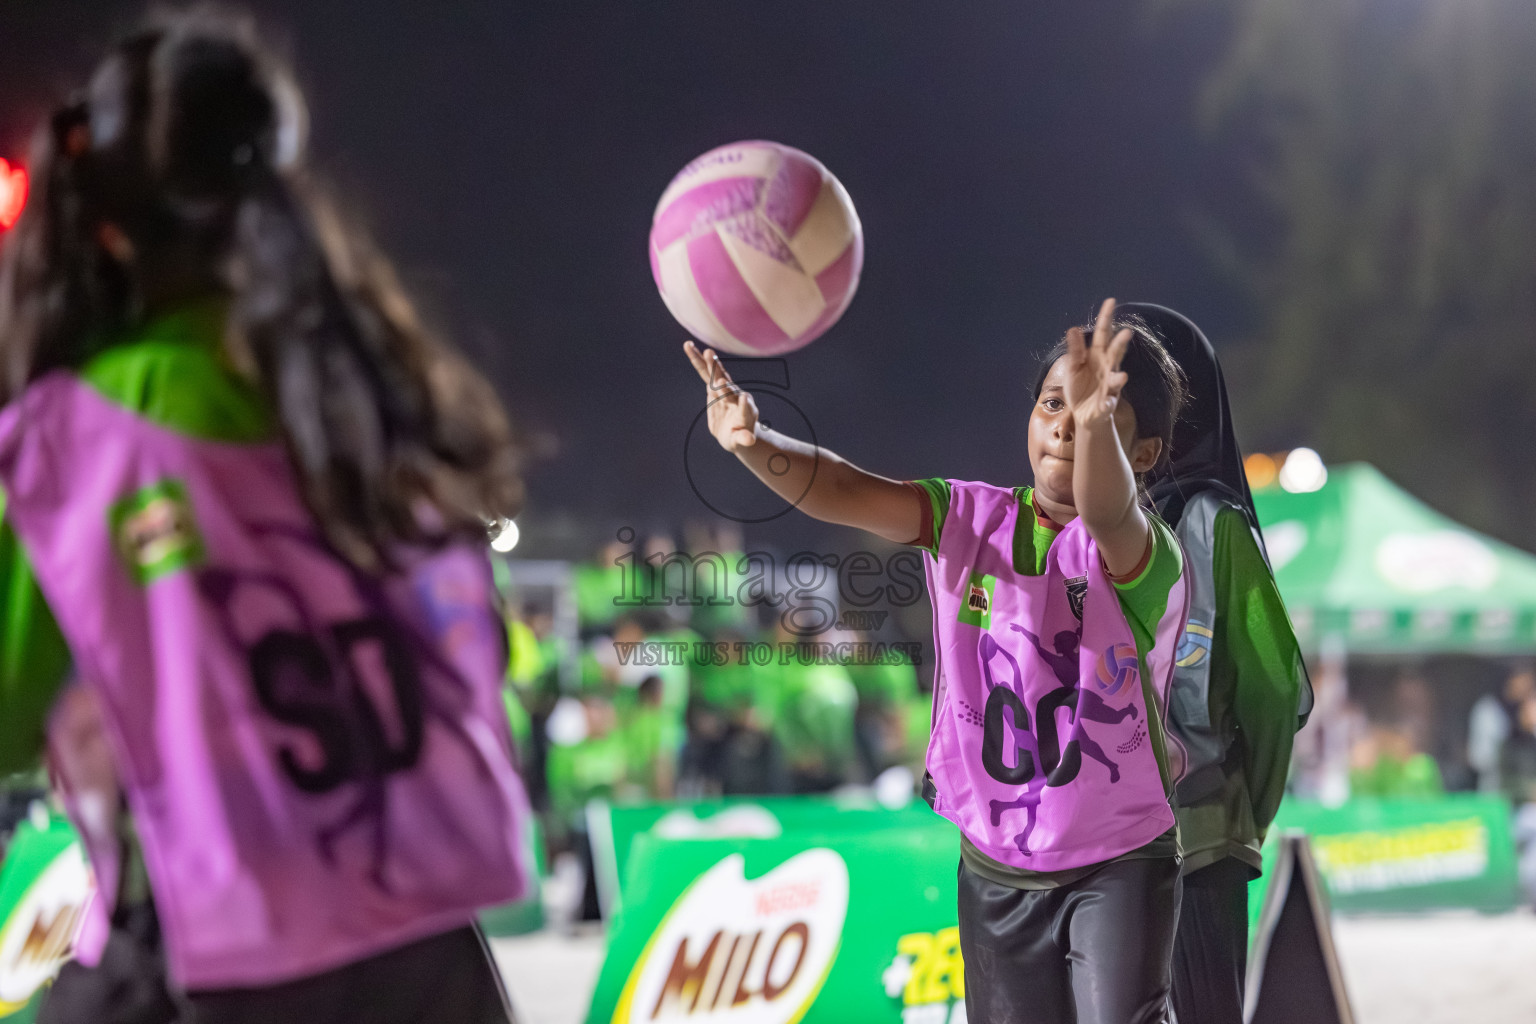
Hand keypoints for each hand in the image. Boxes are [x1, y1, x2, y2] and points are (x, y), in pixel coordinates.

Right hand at [684, 341, 758, 451]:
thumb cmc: (739, 437)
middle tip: (718, 369)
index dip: (743, 404)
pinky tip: (689, 346)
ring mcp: (725, 389)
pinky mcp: (714, 386)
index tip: (744, 399)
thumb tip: (749, 440)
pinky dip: (698, 360)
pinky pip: (705, 372)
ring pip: (716, 375)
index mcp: (745, 410)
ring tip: (706, 352)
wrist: (735, 429)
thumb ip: (744, 438)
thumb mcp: (741, 440)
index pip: (744, 407)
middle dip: (723, 377)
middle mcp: (736, 396)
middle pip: (729, 386)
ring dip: (711, 364)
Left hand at [1062, 298, 1132, 428]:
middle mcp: (1106, 367)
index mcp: (1096, 355)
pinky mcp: (1108, 402)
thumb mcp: (1073, 367)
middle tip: (1126, 333)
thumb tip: (1072, 329)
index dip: (1106, 318)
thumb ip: (1075, 350)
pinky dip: (1107, 403)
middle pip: (1114, 353)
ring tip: (1122, 376)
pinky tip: (1105, 404)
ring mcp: (1109, 385)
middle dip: (1120, 344)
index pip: (1102, 334)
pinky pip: (1108, 403)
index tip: (1111, 301)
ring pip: (1116, 379)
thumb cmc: (1080, 388)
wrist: (1084, 413)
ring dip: (1119, 378)